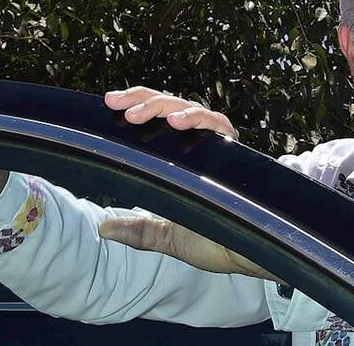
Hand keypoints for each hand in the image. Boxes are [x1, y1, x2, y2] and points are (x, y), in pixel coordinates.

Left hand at [100, 87, 272, 279]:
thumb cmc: (217, 243)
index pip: (158, 121)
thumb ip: (139, 230)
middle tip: (113, 101)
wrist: (248, 255)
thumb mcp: (168, 237)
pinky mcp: (235, 149)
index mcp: (183, 158)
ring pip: (189, 109)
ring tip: (135, 114)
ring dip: (161, 106)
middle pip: (170, 107)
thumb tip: (104, 228)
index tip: (110, 104)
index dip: (137, 107)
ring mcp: (217, 144)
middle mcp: (201, 145)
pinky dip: (198, 119)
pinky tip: (177, 122)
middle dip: (141, 99)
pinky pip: (217, 124)